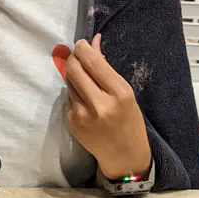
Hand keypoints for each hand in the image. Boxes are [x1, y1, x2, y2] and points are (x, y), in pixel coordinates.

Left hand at [63, 34, 150, 179]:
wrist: (123, 156)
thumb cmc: (129, 122)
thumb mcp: (125, 93)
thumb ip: (106, 70)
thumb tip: (93, 42)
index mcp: (119, 94)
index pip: (93, 62)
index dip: (83, 48)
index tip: (81, 43)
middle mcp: (99, 104)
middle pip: (74, 69)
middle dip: (74, 57)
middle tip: (78, 54)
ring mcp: (82, 115)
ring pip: (68, 81)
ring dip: (74, 74)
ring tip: (86, 78)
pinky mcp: (71, 122)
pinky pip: (69, 97)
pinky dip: (74, 91)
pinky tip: (85, 98)